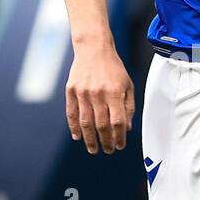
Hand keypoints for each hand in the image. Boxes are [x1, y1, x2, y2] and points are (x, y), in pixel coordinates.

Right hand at [65, 38, 134, 153]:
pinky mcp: (71, 90)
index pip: (118, 122)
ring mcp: (83, 92)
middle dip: (106, 142)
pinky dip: (74, 127)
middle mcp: (98, 93)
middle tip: (108, 150)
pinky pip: (72, 113)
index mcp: (115, 92)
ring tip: (94, 149)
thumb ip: (129, 107)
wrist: (93, 49)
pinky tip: (78, 137)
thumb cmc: (113, 68)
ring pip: (86, 122)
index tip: (120, 146)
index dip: (119, 137)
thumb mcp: (127, 85)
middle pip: (102, 125)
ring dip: (90, 139)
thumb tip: (127, 128)